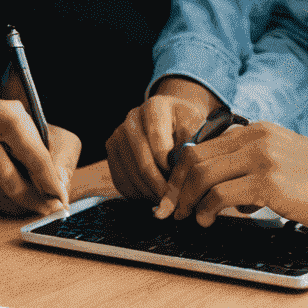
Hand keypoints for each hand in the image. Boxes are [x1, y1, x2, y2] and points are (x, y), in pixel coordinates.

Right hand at [0, 76, 80, 215]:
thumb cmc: (24, 134)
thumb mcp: (51, 135)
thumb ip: (61, 159)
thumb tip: (59, 188)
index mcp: (3, 114)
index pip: (29, 151)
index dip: (48, 179)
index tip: (60, 198)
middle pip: (7, 178)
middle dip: (33, 199)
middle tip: (48, 208)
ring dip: (17, 207)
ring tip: (31, 203)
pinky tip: (9, 199)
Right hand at [106, 78, 222, 199]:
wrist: (171, 119)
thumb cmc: (186, 125)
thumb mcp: (196, 127)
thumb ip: (190, 144)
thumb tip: (181, 171)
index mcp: (155, 107)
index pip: (158, 139)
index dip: (168, 163)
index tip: (178, 178)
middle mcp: (132, 118)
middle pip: (142, 160)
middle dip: (159, 185)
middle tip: (172, 200)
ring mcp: (118, 135)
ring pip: (130, 174)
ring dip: (149, 192)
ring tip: (165, 200)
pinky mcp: (111, 151)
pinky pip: (120, 180)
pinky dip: (137, 194)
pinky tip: (152, 195)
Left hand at [154, 121, 307, 229]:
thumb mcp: (280, 159)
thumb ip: (250, 165)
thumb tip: (219, 190)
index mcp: (256, 130)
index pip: (203, 145)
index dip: (180, 171)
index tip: (172, 192)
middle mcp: (256, 137)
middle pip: (195, 157)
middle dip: (175, 187)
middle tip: (168, 209)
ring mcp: (262, 157)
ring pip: (203, 174)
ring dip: (187, 200)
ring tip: (187, 217)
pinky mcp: (269, 182)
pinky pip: (220, 194)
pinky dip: (206, 209)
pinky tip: (207, 220)